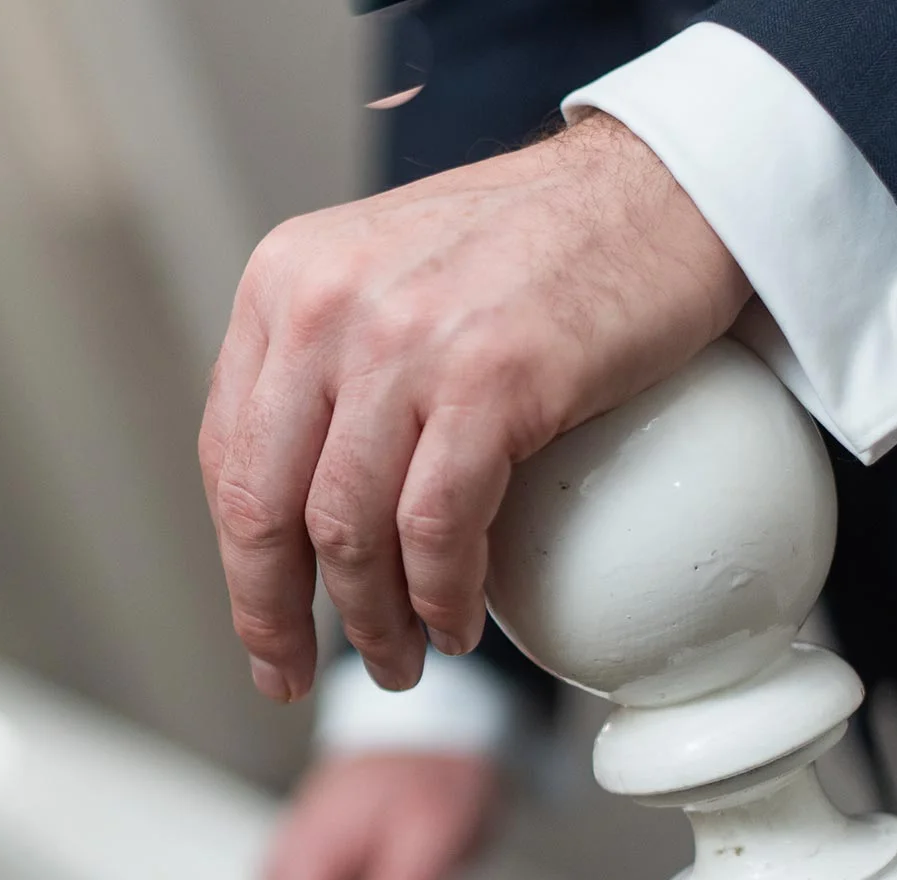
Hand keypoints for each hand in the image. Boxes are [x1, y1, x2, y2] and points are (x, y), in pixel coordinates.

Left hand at [199, 112, 747, 700]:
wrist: (669, 187)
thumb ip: (334, 363)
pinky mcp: (492, 377)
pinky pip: (437, 528)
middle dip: (274, 616)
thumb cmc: (545, 241)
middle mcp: (327, 306)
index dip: (239, 565)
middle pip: (266, 506)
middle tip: (295, 675)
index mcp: (286, 284)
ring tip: (400, 658)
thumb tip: (301, 497)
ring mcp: (406, 340)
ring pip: (347, 531)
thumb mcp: (393, 275)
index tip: (264, 628)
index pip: (227, 456)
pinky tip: (456, 623)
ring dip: (370, 622)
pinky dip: (441, 597)